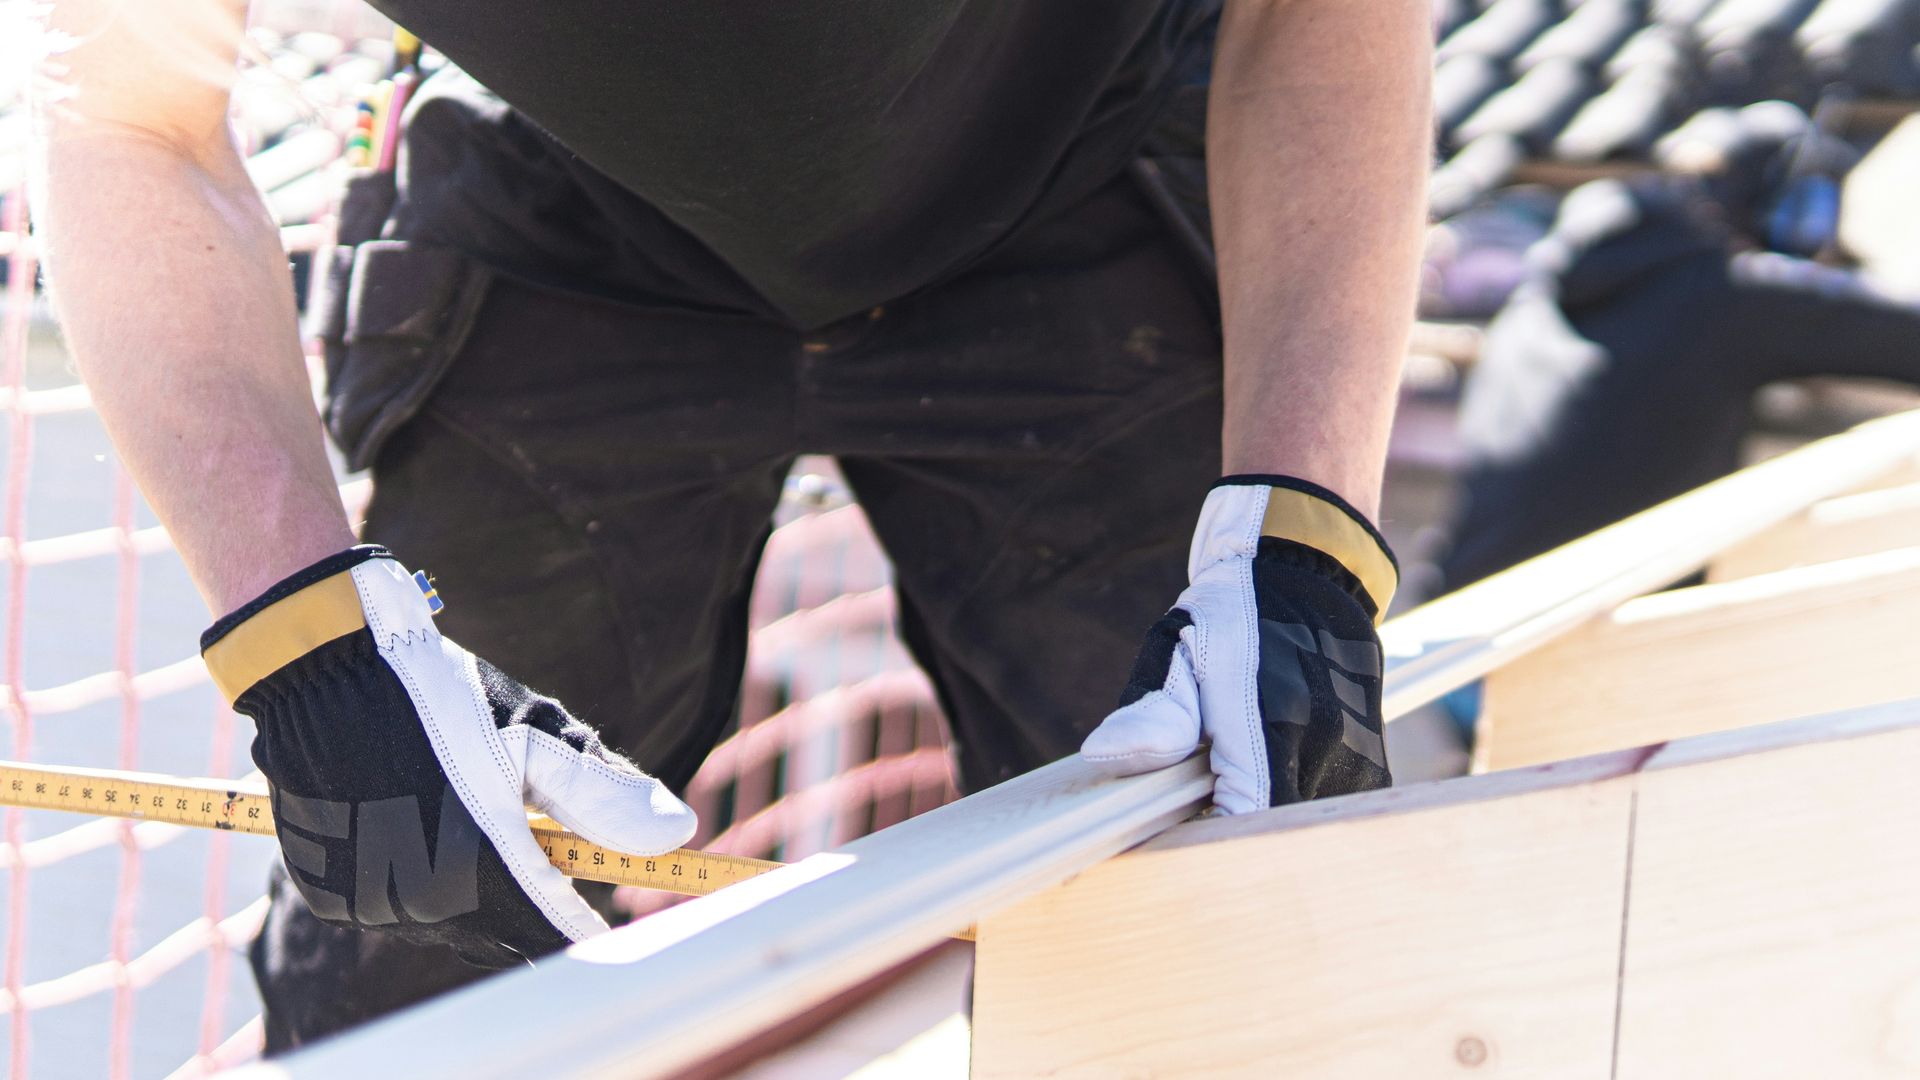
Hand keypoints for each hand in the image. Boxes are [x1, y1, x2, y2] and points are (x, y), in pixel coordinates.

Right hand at [201, 546, 695, 967]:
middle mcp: (423, 905)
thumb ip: (606, 794)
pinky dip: (421, 881)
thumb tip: (680, 834)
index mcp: (481, 868)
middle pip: (507, 933)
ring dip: (476, 889)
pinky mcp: (333, 897)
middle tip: (539, 834)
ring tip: (464, 811)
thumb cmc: (442, 697)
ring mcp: (373, 906)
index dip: (589, 930)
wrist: (321, 673)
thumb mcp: (535, 736)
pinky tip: (416, 820)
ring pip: (453, 923)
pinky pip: (399, 909)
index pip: (555, 937)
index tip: (616, 921)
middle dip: (534, 898)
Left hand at [1082, 478, 1395, 811]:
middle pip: (1271, 831)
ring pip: (1297, 825)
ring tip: (1229, 772)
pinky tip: (1264, 770)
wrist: (1311, 573)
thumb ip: (1151, 708)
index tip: (1176, 828)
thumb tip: (1103, 753)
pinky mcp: (1372, 765)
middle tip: (1194, 798)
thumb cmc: (1234, 612)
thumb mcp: (1178, 644)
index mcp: (1273, 717)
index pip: (1244, 820)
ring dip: (1260, 813)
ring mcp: (1357, 757)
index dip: (1206, 838)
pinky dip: (1289, 805)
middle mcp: (1326, 742)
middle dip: (1228, 829)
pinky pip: (1322, 812)